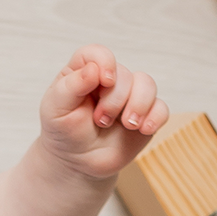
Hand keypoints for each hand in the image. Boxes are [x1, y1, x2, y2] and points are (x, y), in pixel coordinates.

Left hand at [39, 45, 167, 180]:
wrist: (77, 162)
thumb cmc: (64, 131)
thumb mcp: (56, 110)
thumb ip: (71, 87)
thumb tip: (93, 69)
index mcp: (84, 72)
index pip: (97, 53)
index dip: (105, 62)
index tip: (104, 81)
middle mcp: (110, 80)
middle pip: (125, 74)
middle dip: (115, 100)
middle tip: (100, 121)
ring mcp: (130, 96)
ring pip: (147, 85)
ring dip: (138, 106)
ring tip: (126, 125)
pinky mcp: (145, 114)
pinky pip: (161, 108)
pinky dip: (155, 118)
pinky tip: (143, 129)